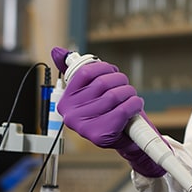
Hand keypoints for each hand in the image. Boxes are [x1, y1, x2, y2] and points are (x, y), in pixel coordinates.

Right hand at [51, 46, 164, 177]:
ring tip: (131, 98)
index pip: (84, 72)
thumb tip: (56, 51)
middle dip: (120, 81)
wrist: (124, 140)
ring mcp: (83, 127)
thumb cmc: (109, 112)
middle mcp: (70, 115)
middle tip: (126, 87)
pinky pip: (123, 109)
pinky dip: (135, 104)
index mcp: (65, 101)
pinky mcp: (99, 135)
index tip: (113, 72)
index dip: (104, 68)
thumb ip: (76, 72)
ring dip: (130, 93)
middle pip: (102, 83)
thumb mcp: (92, 91)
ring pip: (114, 95)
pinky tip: (135, 106)